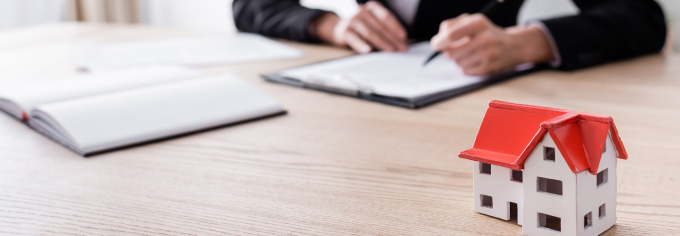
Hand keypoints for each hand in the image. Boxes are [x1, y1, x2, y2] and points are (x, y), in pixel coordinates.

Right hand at [311, 1, 406, 52]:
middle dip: (392, 38)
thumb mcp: (372, 22)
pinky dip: (361, 45)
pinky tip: (368, 50)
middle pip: (379, 25)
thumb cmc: (360, 26)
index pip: (386, 16)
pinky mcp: (345, 32)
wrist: (337, 27)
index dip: (396, 26)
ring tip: (390, 50)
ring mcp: (352, 21)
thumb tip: (399, 42)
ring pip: (369, 32)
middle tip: (400, 48)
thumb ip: (384, 28)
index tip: (403, 37)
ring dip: (381, 42)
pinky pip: (354, 39)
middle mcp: (362, 12)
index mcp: (371, 8)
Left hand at [431, 14, 553, 75]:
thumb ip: (451, 26)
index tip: (436, 45)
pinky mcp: (489, 68)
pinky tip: (476, 61)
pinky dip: (466, 67)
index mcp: (478, 23)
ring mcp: (488, 54)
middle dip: (448, 52)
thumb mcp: (472, 22)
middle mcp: (485, 38)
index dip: (439, 42)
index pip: (450, 35)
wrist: (513, 46)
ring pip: (457, 62)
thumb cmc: (485, 33)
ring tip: (470, 53)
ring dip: (459, 59)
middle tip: (454, 49)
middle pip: (450, 53)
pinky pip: (465, 71)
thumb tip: (437, 42)